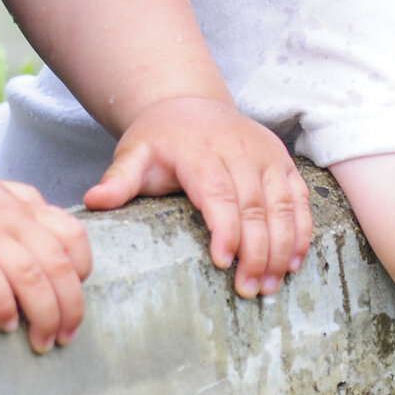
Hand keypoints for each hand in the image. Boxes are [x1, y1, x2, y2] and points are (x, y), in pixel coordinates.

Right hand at [0, 167, 91, 352]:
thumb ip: (17, 210)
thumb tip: (45, 240)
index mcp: (20, 203)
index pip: (72, 236)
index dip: (82, 272)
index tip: (72, 298)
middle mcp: (8, 216)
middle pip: (59, 265)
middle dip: (69, 308)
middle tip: (64, 337)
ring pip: (31, 275)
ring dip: (44, 315)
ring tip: (41, 341)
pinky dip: (4, 305)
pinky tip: (6, 323)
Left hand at [83, 96, 313, 297]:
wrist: (189, 104)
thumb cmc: (160, 138)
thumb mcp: (133, 154)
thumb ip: (118, 180)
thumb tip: (93, 202)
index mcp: (201, 151)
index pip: (219, 193)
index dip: (226, 229)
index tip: (224, 263)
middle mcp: (239, 150)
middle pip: (254, 206)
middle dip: (256, 252)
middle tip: (249, 290)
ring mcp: (265, 155)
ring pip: (283, 205)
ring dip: (282, 247)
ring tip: (271, 284)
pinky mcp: (282, 161)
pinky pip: (299, 198)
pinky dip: (301, 230)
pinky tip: (295, 261)